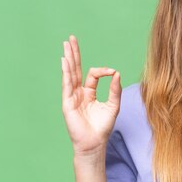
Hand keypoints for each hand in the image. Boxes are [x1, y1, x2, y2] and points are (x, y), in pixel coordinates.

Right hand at [61, 35, 121, 155]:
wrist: (94, 143)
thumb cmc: (103, 127)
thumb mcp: (113, 106)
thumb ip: (115, 90)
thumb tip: (116, 73)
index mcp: (89, 93)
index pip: (92, 75)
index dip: (103, 71)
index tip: (113, 72)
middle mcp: (78, 93)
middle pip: (76, 69)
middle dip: (74, 54)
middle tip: (71, 38)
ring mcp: (72, 97)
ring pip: (70, 74)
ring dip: (69, 58)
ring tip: (66, 44)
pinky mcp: (67, 103)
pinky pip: (67, 85)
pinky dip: (66, 73)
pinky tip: (65, 61)